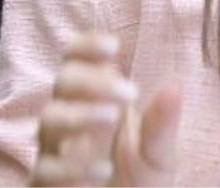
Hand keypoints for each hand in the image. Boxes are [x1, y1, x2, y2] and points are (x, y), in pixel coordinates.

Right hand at [31, 32, 181, 186]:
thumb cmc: (139, 183)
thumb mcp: (158, 155)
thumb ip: (161, 124)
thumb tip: (174, 86)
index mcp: (96, 101)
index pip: (78, 60)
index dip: (87, 46)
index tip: (114, 46)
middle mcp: (70, 119)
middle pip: (64, 82)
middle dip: (93, 82)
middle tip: (129, 92)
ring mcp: (54, 151)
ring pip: (49, 120)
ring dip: (79, 115)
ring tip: (111, 118)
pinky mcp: (46, 183)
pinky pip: (46, 168)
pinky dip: (71, 167)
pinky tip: (101, 169)